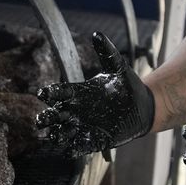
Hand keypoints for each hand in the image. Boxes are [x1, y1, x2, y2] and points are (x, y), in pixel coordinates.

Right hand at [34, 32, 153, 154]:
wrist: (144, 107)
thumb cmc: (129, 87)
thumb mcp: (119, 69)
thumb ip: (107, 53)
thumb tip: (97, 34)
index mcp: (79, 92)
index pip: (60, 92)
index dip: (50, 94)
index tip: (42, 95)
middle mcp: (77, 110)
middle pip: (55, 114)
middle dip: (47, 118)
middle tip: (41, 121)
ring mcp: (85, 125)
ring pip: (64, 132)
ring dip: (58, 135)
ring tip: (55, 137)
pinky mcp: (95, 139)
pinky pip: (81, 145)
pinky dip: (74, 148)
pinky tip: (69, 150)